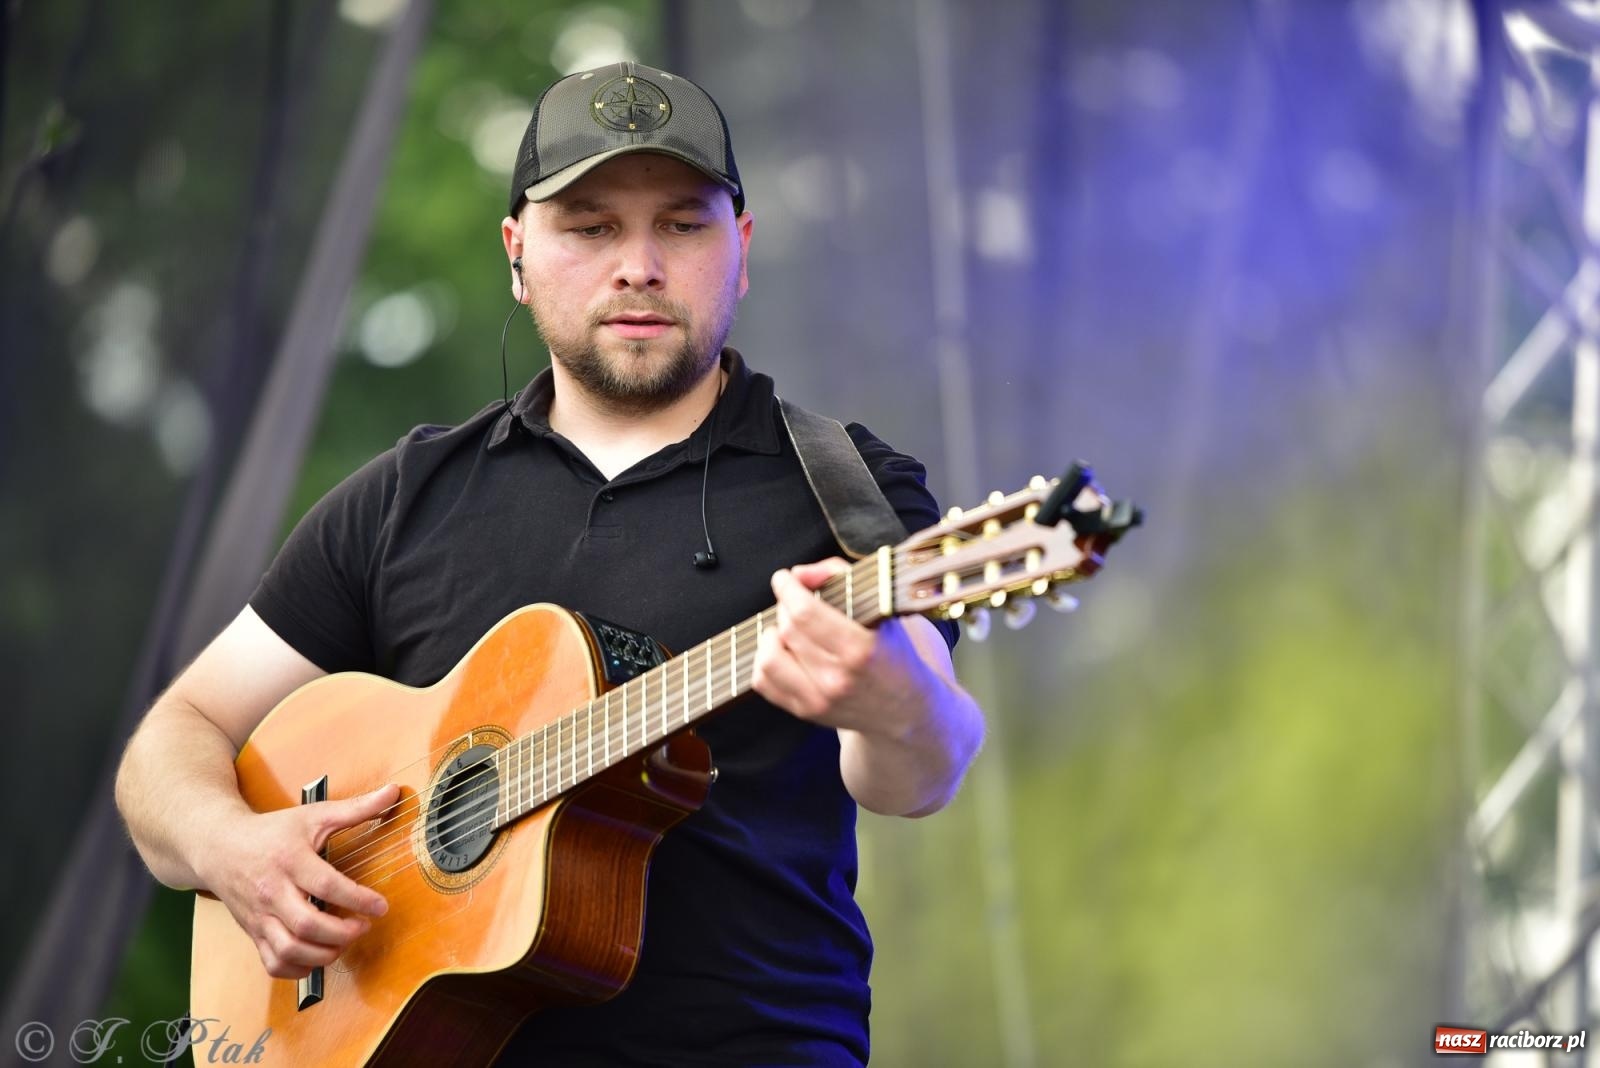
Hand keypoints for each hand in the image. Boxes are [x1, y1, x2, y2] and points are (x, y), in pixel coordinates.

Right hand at [198, 784, 398, 978]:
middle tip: (363, 926)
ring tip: (343, 942)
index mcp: (291, 860)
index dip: (358, 899)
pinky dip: (298, 969)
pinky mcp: (253, 932)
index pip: (327, 885)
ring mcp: (260, 916)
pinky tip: (318, 956)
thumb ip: (356, 808)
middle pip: (307, 924)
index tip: (381, 906)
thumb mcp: (314, 815)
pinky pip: (273, 963)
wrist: (220, 847)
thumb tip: (394, 792)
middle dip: (342, 933)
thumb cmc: (272, 831)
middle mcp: (272, 891)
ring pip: (289, 950)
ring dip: (323, 955)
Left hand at [752, 558, 933, 737]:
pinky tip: (783, 650)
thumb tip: (799, 574)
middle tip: (795, 601)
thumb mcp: (882, 607)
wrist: (905, 709)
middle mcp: (837, 678)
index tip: (784, 578)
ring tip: (788, 629)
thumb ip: (840, 576)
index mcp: (860, 650)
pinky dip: (766, 660)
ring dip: (772, 635)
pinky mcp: (806, 712)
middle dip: (785, 606)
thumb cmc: (893, 653)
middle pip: (787, 629)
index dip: (787, 588)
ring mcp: (819, 700)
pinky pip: (764, 682)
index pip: (804, 613)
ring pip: (768, 658)